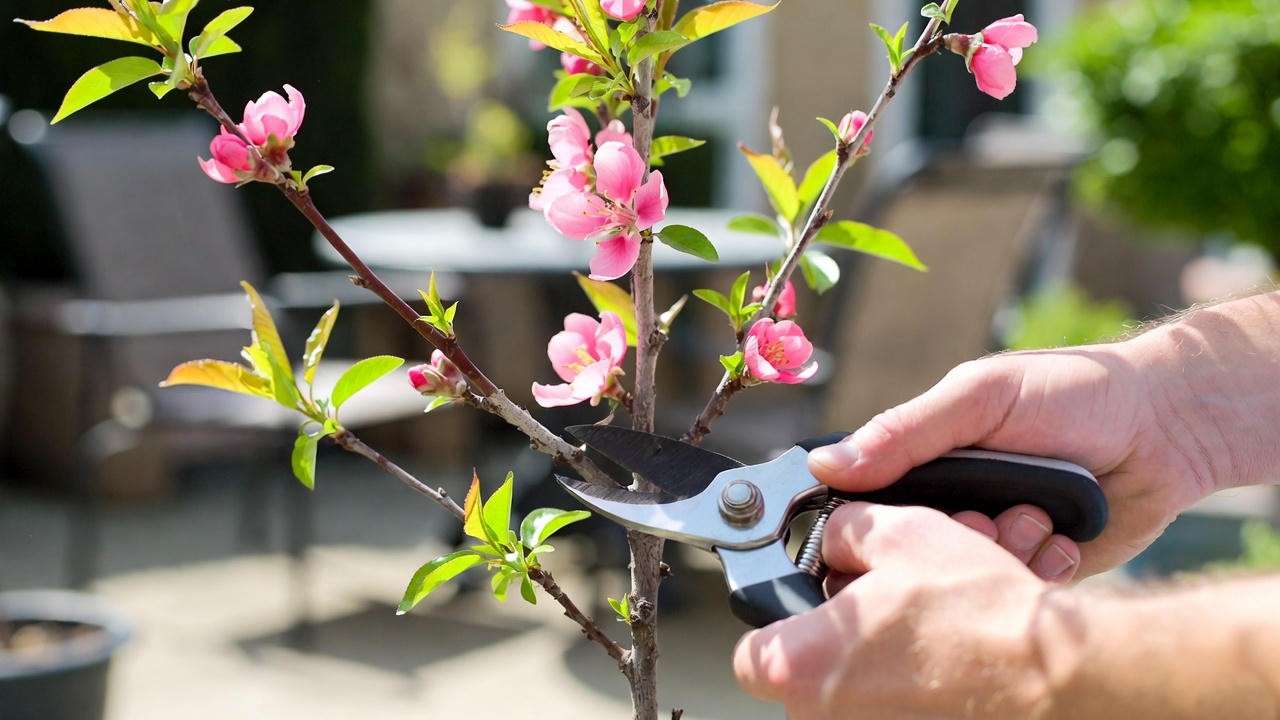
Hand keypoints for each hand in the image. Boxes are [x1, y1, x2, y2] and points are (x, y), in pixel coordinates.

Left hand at [734, 503, 1061, 717]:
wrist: (1059, 674)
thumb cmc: (979, 612)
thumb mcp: (898, 532)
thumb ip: (843, 533)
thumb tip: (835, 540)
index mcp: (799, 666)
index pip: (751, 653)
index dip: (776, 622)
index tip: (802, 606)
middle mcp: (824, 719)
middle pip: (807, 670)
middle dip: (840, 633)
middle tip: (883, 606)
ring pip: (855, 691)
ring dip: (881, 658)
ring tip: (927, 626)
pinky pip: (895, 709)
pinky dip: (914, 686)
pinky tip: (948, 656)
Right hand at [807, 342, 1216, 577]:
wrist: (1169, 427)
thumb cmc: (1072, 392)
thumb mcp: (979, 397)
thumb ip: (905, 432)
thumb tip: (825, 467)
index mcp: (923, 459)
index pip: (865, 505)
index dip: (867, 524)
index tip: (889, 527)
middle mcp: (951, 503)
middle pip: (911, 550)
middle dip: (947, 539)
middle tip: (984, 516)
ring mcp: (993, 538)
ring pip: (963, 577)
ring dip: (999, 552)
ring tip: (1036, 520)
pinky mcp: (1036, 571)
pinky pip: (1015, 591)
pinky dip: (1039, 571)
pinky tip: (1063, 541)